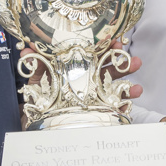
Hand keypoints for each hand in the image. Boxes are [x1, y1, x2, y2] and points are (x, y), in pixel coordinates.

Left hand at [20, 43, 142, 102]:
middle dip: (125, 63)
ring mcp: (97, 95)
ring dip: (129, 88)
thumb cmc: (40, 99)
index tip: (115, 41)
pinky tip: (129, 105)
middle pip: (112, 69)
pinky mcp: (99, 111)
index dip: (106, 46)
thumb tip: (27, 51)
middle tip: (134, 61)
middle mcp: (90, 80)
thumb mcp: (37, 81)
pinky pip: (115, 107)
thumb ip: (37, 66)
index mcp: (78, 68)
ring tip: (137, 88)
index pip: (95, 54)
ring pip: (117, 87)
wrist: (37, 124)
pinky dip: (124, 106)